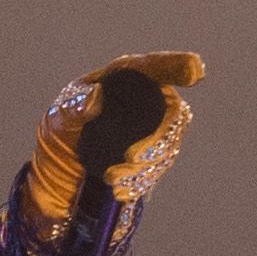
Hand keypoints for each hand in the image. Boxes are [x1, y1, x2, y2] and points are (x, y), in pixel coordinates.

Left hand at [25, 50, 205, 234]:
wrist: (64, 162)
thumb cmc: (66, 123)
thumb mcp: (61, 111)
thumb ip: (75, 103)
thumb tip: (95, 98)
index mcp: (131, 77)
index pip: (159, 67)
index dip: (180, 66)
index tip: (194, 73)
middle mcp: (151, 99)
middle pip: (174, 115)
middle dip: (158, 139)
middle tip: (131, 158)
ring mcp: (155, 129)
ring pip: (168, 147)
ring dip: (145, 166)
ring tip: (112, 178)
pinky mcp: (153, 156)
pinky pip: (157, 169)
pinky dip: (139, 181)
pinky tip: (118, 190)